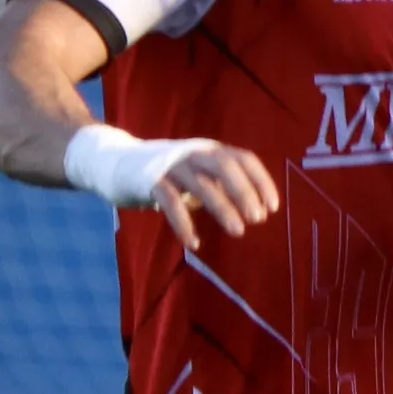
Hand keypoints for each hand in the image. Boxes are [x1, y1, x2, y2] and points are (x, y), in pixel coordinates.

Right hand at [145, 143, 279, 248]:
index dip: (261, 181)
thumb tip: (257, 210)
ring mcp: (171, 165)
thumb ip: (224, 188)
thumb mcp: (201, 177)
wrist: (118, 164)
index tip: (273, 207)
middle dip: (244, 191)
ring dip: (222, 208)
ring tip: (238, 232)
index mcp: (210, 150)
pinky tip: (194, 243)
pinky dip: (183, 223)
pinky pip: (170, 201)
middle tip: (258, 219)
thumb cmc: (170, 176)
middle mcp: (194, 153)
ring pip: (201, 184)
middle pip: (224, 166)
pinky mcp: (150, 180)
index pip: (243, 158)